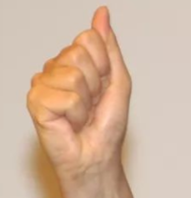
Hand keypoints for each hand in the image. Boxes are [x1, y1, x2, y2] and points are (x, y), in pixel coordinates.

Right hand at [26, 6, 131, 184]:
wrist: (97, 156)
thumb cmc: (106, 125)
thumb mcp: (118, 82)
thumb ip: (109, 47)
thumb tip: (102, 13)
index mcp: (75, 62)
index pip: (88, 39)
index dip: (104, 66)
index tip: (104, 88)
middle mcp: (56, 70)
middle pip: (78, 54)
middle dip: (95, 83)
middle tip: (93, 105)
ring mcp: (43, 85)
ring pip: (71, 75)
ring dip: (86, 101)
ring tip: (82, 116)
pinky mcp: (36, 103)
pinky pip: (64, 97)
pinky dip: (75, 113)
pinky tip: (70, 123)